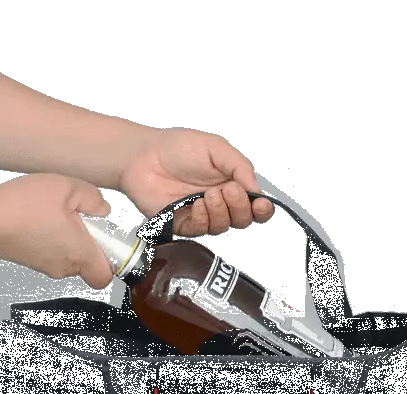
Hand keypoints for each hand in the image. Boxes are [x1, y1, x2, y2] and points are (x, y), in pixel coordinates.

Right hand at [0, 173, 112, 288]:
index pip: (104, 277)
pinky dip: (46, 239)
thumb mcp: (68, 188)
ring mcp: (43, 268)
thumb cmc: (29, 204)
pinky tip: (34, 218)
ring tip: (51, 213)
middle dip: (86, 244)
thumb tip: (102, 212)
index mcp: (80, 255)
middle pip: (85, 264)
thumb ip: (93, 199)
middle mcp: (64, 268)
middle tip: (75, 217)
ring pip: (66, 258)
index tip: (104, 241)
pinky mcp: (27, 262)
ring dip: (65, 239)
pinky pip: (47, 253)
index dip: (110, 263)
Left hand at [118, 128, 274, 236]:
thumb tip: (256, 190)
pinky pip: (201, 231)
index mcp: (231, 185)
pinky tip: (195, 203)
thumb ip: (239, 167)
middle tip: (228, 190)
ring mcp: (202, 216)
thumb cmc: (177, 149)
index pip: (255, 206)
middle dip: (240, 207)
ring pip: (223, 227)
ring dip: (219, 211)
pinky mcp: (183, 225)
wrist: (144, 157)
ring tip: (208, 194)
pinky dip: (202, 218)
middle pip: (243, 220)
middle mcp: (219, 203)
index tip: (261, 204)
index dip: (262, 209)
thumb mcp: (216, 149)